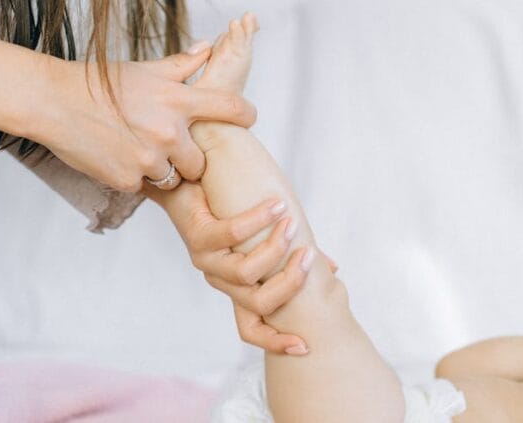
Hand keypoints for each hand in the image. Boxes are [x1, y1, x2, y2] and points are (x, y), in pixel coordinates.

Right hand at [33, 43, 257, 190]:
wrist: (54, 103)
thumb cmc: (100, 83)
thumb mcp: (145, 69)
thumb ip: (182, 65)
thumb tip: (209, 49)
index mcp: (177, 100)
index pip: (231, 108)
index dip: (245, 115)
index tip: (248, 119)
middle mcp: (168, 131)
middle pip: (202, 161)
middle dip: (190, 158)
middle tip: (170, 148)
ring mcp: (149, 159)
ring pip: (176, 179)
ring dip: (165, 171)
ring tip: (141, 152)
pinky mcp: (129, 180)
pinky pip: (146, 187)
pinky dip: (137, 178)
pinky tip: (119, 159)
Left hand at [147, 183, 336, 353]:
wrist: (190, 177)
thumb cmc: (232, 209)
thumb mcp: (267, 236)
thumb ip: (294, 254)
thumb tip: (331, 269)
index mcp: (236, 287)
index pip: (251, 329)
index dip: (275, 342)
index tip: (304, 345)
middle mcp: (220, 279)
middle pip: (259, 304)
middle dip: (290, 283)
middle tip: (309, 256)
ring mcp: (206, 260)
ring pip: (246, 273)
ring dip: (276, 248)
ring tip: (292, 223)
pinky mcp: (198, 236)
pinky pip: (231, 234)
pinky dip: (258, 220)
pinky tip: (276, 206)